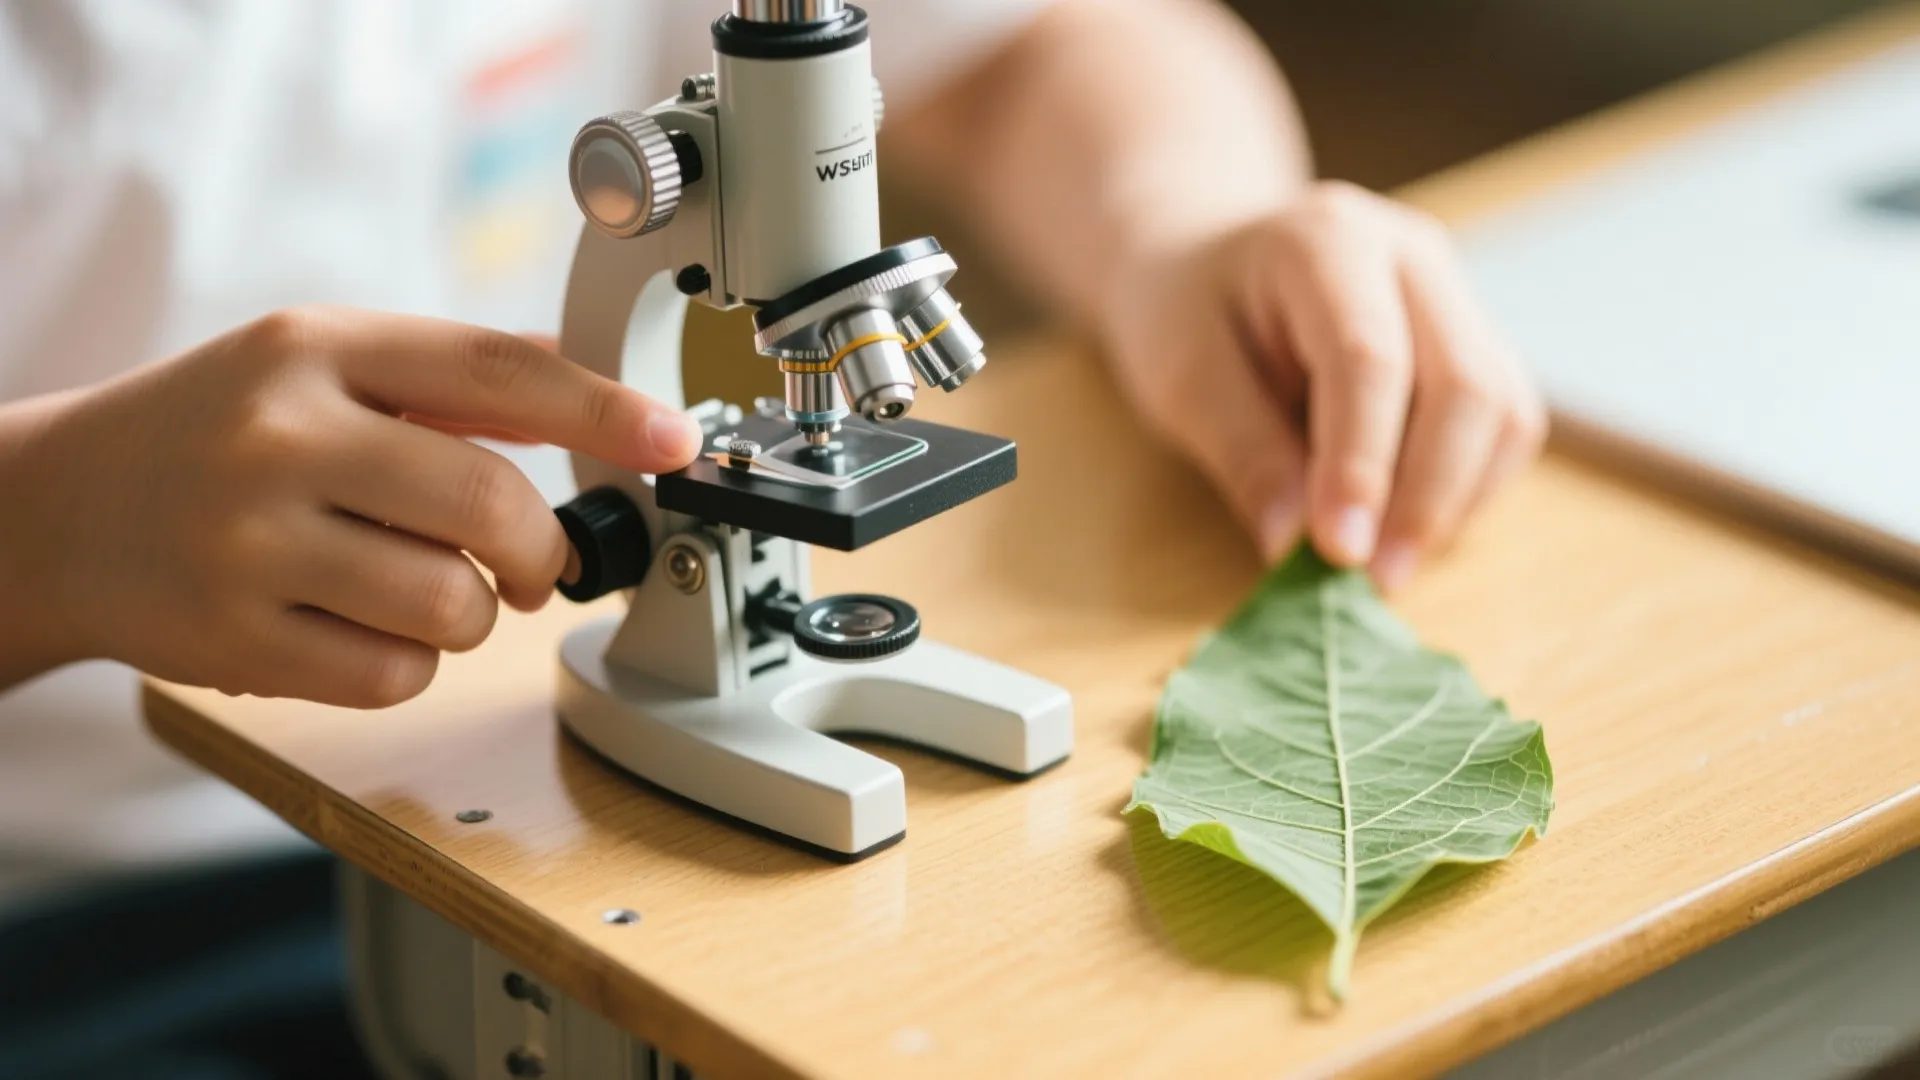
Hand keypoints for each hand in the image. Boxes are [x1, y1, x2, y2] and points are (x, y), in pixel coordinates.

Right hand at [3, 307, 698, 704]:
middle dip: (540, 549)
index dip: (605, 409)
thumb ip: (452, 381)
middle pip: (492, 503)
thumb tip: (594, 398)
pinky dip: (408, 664)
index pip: (496, 370)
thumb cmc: (214, 432)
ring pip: (453, 603)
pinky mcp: (233, 638)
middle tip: (532, 562)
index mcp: (317, 347)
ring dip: (470, 612)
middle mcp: (282, 435)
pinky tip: (358, 626)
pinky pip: (395, 675)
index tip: (677, 440)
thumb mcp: (317, 363)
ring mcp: (251, 542)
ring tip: (416, 587)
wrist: (55, 508)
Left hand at [1099, 181, 1546, 587]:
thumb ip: (1243, 451)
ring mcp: (1454, 296)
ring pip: (1502, 409)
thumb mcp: (1181, 378)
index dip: (1361, 464)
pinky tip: (1407, 526)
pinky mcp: (1474, 342)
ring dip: (1456, 501)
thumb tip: (1297, 545)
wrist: (1204, 262)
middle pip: (1464, 382)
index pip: (1369, 359)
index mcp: (1327, 243)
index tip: (1337, 551)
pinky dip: (1468, 488)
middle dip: (1426, 495)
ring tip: (1387, 565)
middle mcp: (1411, 258)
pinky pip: (1505, 424)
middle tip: (1375, 579)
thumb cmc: (1184, 315)